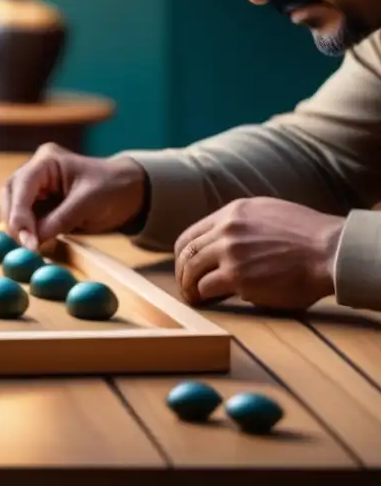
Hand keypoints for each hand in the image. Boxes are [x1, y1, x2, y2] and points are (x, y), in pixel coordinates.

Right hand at [0, 143, 147, 249]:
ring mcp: (36, 187)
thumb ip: (60, 220)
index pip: (22, 185)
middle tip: (24, 245)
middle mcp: (37, 171)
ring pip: (13, 207)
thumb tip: (33, 241)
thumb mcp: (89, 203)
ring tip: (29, 247)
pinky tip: (33, 244)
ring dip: (17, 227)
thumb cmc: (113, 189)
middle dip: (14, 220)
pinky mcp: (40, 204)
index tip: (24, 239)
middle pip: (10, 194)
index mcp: (47, 160)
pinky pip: (25, 218)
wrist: (130, 192)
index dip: (19, 212)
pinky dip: (26, 232)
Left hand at [173, 197, 342, 309]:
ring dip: (190, 288)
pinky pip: (208, 288)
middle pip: (187, 253)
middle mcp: (227, 229)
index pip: (192, 234)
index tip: (185, 266)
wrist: (331, 251)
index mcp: (233, 212)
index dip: (183, 254)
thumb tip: (225, 241)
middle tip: (186, 287)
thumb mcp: (269, 214)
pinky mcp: (238, 276)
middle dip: (182, 273)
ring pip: (192, 271)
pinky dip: (206, 296)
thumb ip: (243, 224)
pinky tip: (210, 302)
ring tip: (195, 298)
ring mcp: (230, 252)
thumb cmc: (309, 238)